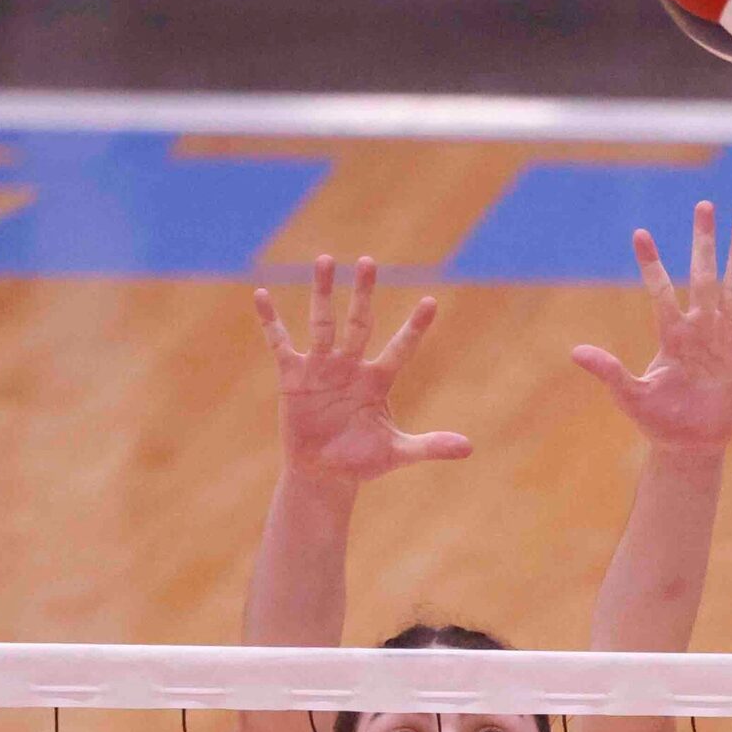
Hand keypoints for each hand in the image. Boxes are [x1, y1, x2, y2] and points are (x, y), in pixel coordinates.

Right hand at [252, 256, 466, 482]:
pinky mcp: (293, 375)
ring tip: (325, 259)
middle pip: (360, 322)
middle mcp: (352, 366)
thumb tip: (469, 447)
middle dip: (364, 293)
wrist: (324, 473)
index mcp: (379, 380)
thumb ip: (430, 446)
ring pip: (323, 322)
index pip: (402, 348)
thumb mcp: (397, 452)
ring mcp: (322, 367)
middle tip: (368, 261)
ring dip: (323, 292)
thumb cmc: (362, 461)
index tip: (431, 302)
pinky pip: (280, 342)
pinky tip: (261, 296)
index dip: (415, 327)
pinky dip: (271, 321)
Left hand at [570, 201, 731, 453]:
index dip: (652, 262)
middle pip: (703, 274)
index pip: (661, 288)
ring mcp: (724, 336)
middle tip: (704, 205)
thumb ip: (610, 372)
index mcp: (670, 333)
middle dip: (704, 241)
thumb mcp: (630, 395)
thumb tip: (576, 353)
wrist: (691, 443)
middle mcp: (698, 327)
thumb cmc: (658, 420)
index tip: (640, 234)